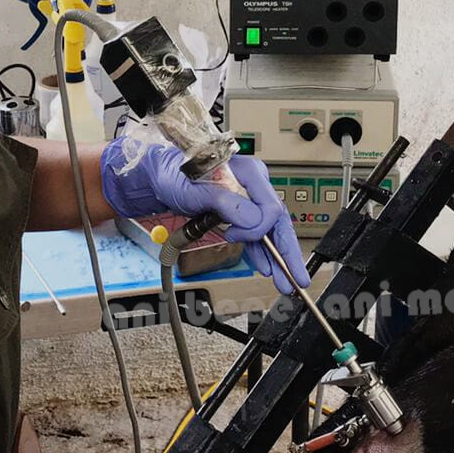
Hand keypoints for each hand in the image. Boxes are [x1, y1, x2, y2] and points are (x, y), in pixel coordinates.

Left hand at [99, 141, 309, 293]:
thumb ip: (225, 202)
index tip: (235, 234)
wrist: (157, 178)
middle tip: (296, 277)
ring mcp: (246, 198)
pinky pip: (255, 233)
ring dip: (275, 256)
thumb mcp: (195, 188)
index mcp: (248, 172)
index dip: (258, 227)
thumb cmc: (172, 174)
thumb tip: (252, 220)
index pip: (270, 206)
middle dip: (287, 251)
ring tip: (284, 280)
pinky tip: (266, 265)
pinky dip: (260, 250)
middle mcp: (252, 184)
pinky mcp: (238, 211)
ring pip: (269, 230)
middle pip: (277, 220)